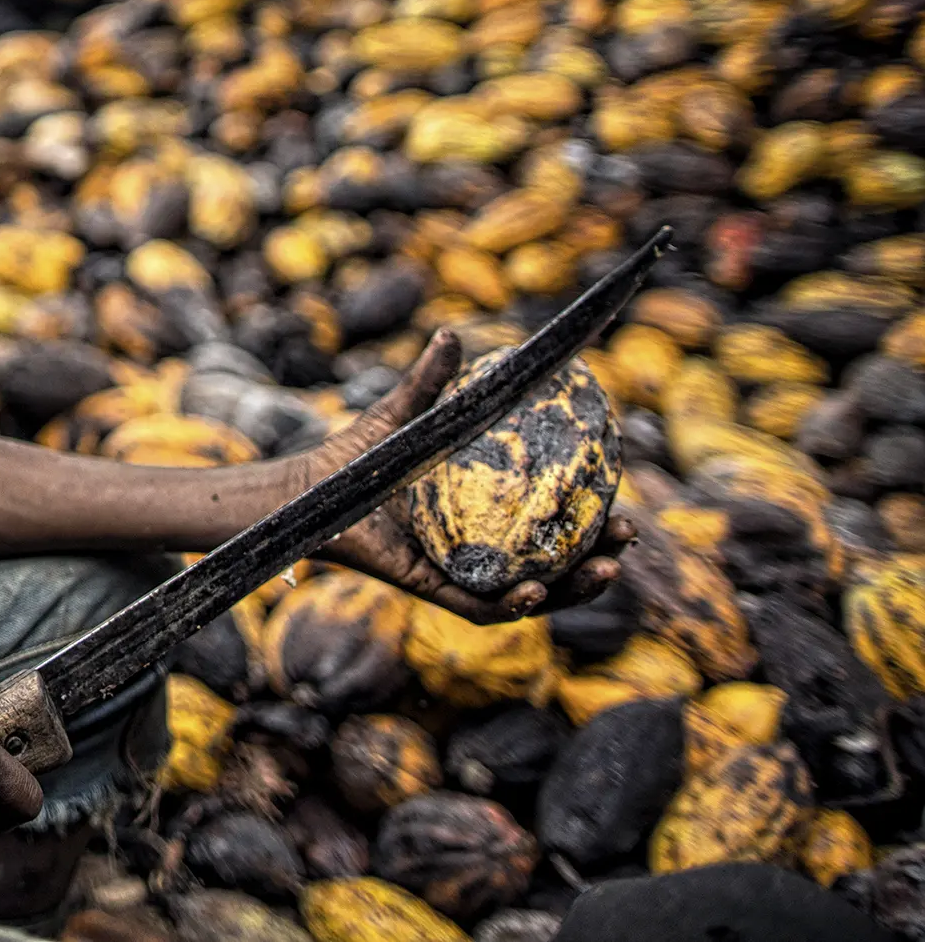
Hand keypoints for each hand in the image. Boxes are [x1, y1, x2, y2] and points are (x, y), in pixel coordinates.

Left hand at [301, 329, 635, 622]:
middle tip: (627, 534)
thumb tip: (450, 333)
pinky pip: (480, 608)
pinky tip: (533, 594)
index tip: (628, 501)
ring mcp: (461, 574)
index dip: (596, 516)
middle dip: (601, 557)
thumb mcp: (405, 415)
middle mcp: (485, 550)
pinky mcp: (432, 590)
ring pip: (533, 593)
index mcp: (491, 515)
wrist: (312, 489)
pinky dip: (510, 605)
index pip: (556, 522)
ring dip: (573, 589)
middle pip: (559, 563)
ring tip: (604, 569)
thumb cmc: (362, 455)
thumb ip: (429, 381)